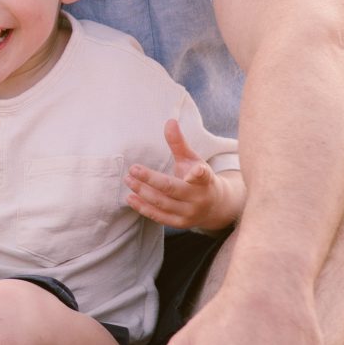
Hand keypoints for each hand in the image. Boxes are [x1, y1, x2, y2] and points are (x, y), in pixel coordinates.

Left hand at [126, 120, 243, 230]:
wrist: (215, 206)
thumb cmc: (200, 178)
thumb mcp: (193, 160)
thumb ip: (179, 143)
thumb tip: (169, 121)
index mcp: (205, 180)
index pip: (203, 175)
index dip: (199, 173)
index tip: (194, 171)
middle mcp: (198, 198)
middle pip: (172, 189)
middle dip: (151, 180)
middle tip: (132, 169)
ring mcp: (189, 213)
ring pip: (163, 203)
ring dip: (143, 192)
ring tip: (128, 180)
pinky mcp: (180, 223)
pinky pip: (159, 217)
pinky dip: (143, 207)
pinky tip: (130, 197)